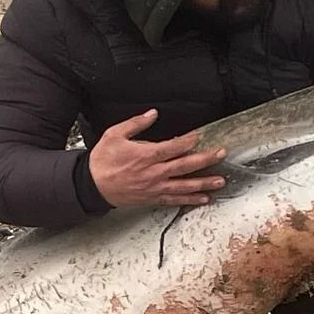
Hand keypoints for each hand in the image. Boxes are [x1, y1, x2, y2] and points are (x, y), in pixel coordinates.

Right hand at [88, 109, 226, 208]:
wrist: (92, 185)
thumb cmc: (102, 160)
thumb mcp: (115, 135)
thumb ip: (136, 123)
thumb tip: (153, 113)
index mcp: (146, 155)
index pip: (174, 146)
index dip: (189, 140)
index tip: (200, 135)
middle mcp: (154, 173)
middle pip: (185, 166)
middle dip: (206, 160)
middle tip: (221, 154)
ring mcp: (155, 188)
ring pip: (185, 186)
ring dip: (204, 183)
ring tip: (221, 181)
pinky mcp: (152, 198)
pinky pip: (175, 200)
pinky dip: (190, 200)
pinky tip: (203, 198)